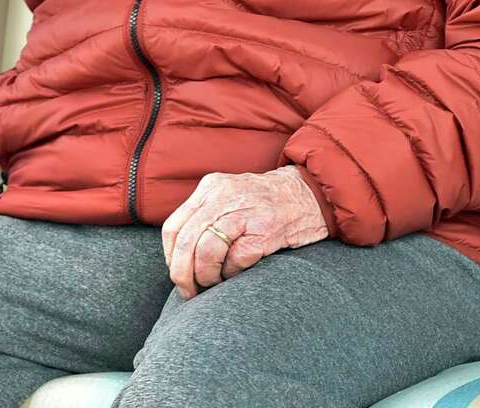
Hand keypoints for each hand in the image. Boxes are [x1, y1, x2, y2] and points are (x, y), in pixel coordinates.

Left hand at [161, 165, 328, 299]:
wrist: (309, 195)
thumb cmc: (264, 204)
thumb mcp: (228, 197)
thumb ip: (204, 217)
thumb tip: (178, 257)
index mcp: (210, 188)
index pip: (173, 227)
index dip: (170, 258)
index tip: (177, 275)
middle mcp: (223, 195)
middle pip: (186, 242)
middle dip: (182, 274)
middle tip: (189, 292)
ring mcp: (244, 210)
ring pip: (207, 251)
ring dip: (207, 276)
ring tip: (215, 282)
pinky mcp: (265, 229)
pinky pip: (237, 259)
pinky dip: (233, 273)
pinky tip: (239, 272)